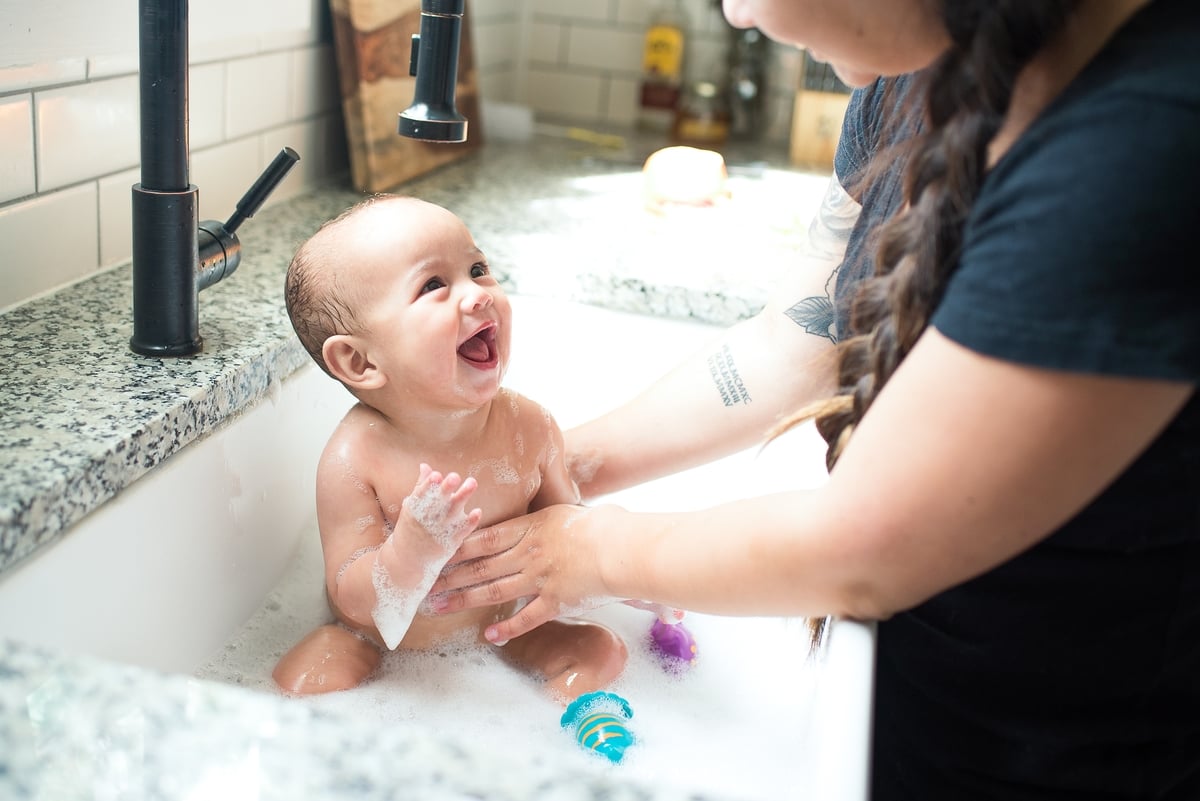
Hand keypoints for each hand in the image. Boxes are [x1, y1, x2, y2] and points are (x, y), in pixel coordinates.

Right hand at [400, 463, 481, 552]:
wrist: (408, 563)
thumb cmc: (411, 529)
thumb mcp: (411, 508)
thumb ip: (421, 487)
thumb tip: (425, 465)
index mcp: (414, 509)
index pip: (421, 494)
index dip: (427, 485)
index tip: (436, 475)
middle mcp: (427, 519)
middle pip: (438, 501)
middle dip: (445, 489)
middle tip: (455, 476)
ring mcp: (439, 531)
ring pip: (453, 512)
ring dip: (463, 497)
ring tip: (472, 482)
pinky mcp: (450, 543)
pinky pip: (462, 531)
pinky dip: (470, 522)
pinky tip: (478, 511)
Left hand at [429, 503, 616, 643]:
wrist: (622, 548)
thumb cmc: (600, 525)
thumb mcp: (564, 512)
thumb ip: (542, 519)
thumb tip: (531, 518)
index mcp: (529, 528)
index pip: (483, 539)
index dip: (455, 548)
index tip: (434, 553)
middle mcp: (528, 554)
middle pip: (479, 566)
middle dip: (449, 576)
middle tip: (424, 584)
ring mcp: (540, 579)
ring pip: (493, 590)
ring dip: (463, 600)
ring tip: (439, 607)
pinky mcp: (555, 602)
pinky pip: (526, 618)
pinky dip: (507, 629)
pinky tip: (490, 636)